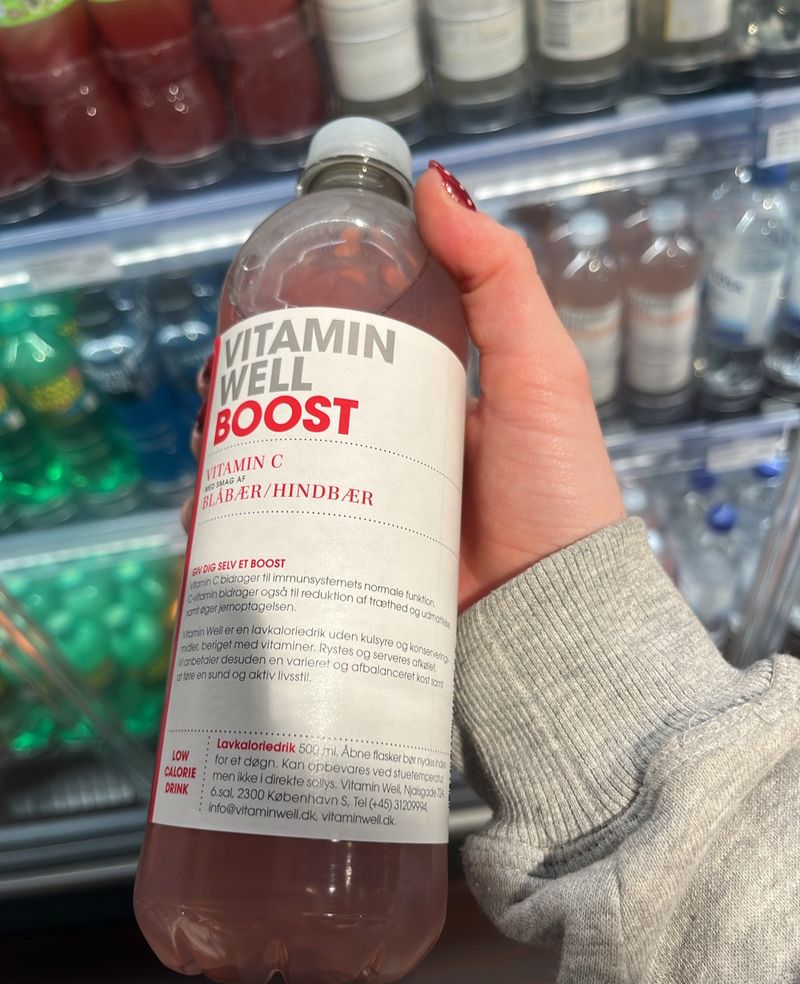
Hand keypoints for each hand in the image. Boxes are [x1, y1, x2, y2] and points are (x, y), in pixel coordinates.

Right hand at [185, 167, 624, 611]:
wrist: (556, 613)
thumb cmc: (554, 486)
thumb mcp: (540, 370)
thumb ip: (499, 279)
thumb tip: (434, 186)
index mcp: (430, 399)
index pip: (350, 352)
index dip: (296, 334)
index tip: (252, 324)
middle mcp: (393, 452)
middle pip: (304, 414)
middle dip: (250, 404)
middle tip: (215, 401)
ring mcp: (370, 512)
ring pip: (284, 477)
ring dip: (235, 464)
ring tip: (208, 461)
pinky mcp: (353, 566)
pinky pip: (288, 541)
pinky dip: (245, 531)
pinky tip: (211, 522)